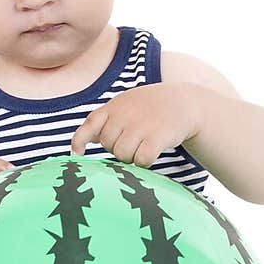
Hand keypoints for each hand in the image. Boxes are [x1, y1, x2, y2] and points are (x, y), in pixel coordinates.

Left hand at [70, 81, 203, 166]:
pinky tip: (152, 152)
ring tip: (142, 146)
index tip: (78, 153)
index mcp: (115, 106)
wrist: (185, 102)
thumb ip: (106, 121)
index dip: (80, 141)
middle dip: (117, 148)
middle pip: (108, 145)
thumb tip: (83, 141)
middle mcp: (125, 114)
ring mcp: (141, 124)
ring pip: (123, 155)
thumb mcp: (127, 105)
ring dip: (132, 157)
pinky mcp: (158, 136)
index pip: (90, 124)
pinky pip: (141, 160)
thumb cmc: (151, 108)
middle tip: (133, 141)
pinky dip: (145, 161)